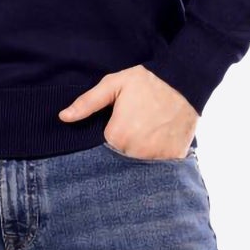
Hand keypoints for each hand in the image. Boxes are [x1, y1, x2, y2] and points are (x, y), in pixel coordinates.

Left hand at [58, 65, 197, 159]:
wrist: (185, 83)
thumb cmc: (147, 83)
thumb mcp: (114, 85)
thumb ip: (87, 103)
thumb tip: (64, 117)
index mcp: (117, 136)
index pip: (101, 150)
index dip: (106, 139)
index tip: (115, 127)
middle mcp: (135, 152)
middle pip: (119, 160)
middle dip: (121, 148)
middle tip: (133, 128)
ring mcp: (156, 158)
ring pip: (138, 165)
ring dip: (138, 154)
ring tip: (145, 134)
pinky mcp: (173, 159)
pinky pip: (159, 167)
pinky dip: (156, 158)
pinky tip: (158, 141)